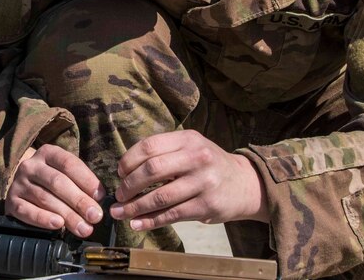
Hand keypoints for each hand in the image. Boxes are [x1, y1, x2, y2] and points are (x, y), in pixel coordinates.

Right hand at [5, 145, 105, 237]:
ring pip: (44, 198)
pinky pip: (27, 211)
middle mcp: (31, 165)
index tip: (100, 197)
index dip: (86, 180)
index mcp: (47, 153)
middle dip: (79, 200)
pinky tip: (58, 224)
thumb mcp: (65, 173)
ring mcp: (19, 182)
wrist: (23, 186)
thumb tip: (99, 200)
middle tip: (95, 216)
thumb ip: (81, 183)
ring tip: (83, 228)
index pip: (68, 163)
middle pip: (57, 182)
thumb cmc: (52, 181)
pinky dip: (43, 219)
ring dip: (67, 214)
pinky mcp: (11, 201)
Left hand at [110, 130, 266, 229]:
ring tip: (120, 212)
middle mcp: (197, 158)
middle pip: (152, 170)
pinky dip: (151, 220)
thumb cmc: (208, 165)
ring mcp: (203, 182)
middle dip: (129, 185)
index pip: (149, 146)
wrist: (245, 184)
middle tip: (118, 195)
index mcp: (187, 139)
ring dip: (135, 207)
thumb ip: (164, 152)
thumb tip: (125, 171)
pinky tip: (137, 223)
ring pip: (161, 196)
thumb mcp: (190, 147)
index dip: (129, 160)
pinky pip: (172, 214)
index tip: (119, 173)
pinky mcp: (207, 205)